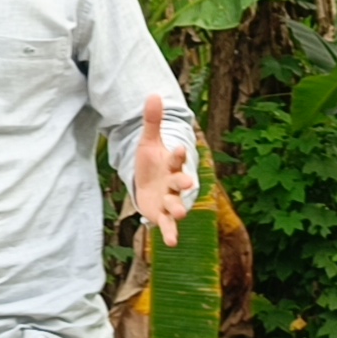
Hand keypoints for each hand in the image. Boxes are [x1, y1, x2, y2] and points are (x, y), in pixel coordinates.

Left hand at [135, 94, 195, 246]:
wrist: (151, 181)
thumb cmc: (152, 161)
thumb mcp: (149, 141)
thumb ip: (152, 121)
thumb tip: (153, 94)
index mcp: (171, 163)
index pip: (176, 157)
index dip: (177, 154)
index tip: (178, 148)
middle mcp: (173, 182)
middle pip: (180, 182)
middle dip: (183, 183)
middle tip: (187, 183)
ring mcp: (169, 199)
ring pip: (176, 205)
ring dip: (178, 210)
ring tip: (179, 215)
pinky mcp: (161, 213)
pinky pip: (166, 224)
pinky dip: (169, 233)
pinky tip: (170, 243)